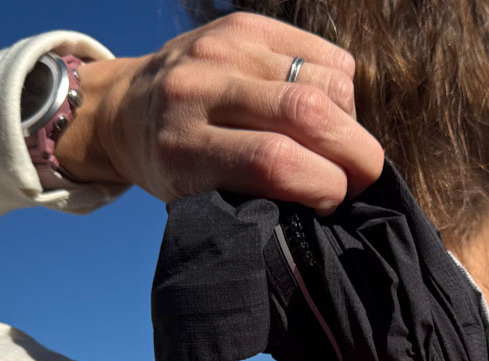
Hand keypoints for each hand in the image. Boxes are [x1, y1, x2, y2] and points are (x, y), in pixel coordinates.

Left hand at [56, 12, 384, 212]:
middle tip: (363, 178)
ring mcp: (224, 48)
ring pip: (326, 82)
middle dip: (355, 154)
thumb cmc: (173, 169)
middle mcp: (200, 89)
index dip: (323, 186)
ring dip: (349, 122)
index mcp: (183, 149)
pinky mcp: (246, 25)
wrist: (125, 107)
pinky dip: (342, 91)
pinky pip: (326, 55)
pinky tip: (326, 111)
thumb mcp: (199, 201)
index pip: (274, 163)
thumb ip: (255, 202)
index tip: (332, 202)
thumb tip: (332, 208)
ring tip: (336, 145)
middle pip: (306, 113)